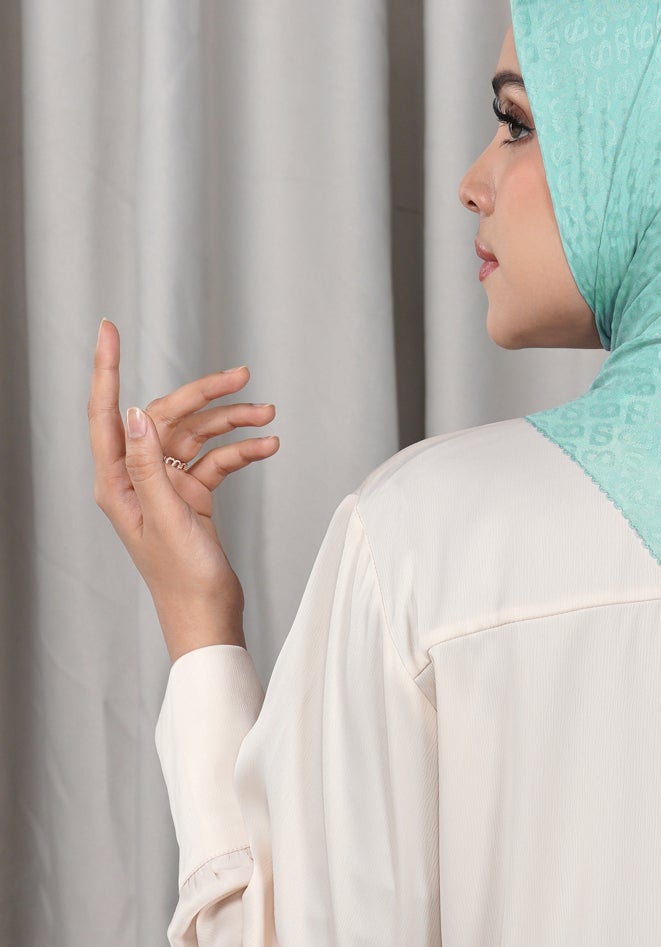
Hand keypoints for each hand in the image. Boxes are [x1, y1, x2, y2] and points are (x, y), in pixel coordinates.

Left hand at [89, 318, 279, 623]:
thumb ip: (148, 465)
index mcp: (116, 483)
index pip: (107, 413)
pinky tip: (267, 445)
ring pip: (197, 435)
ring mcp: (166, 485)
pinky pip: (217, 459)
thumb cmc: (182, 580)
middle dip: (204, 395)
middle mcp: (136, 478)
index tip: (109, 330)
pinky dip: (241, 450)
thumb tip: (137, 413)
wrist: (208, 617)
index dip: (107, 369)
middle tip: (241, 376)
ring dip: (232, 422)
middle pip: (166, 416)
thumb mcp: (166, 518)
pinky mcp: (192, 495)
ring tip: (267, 413)